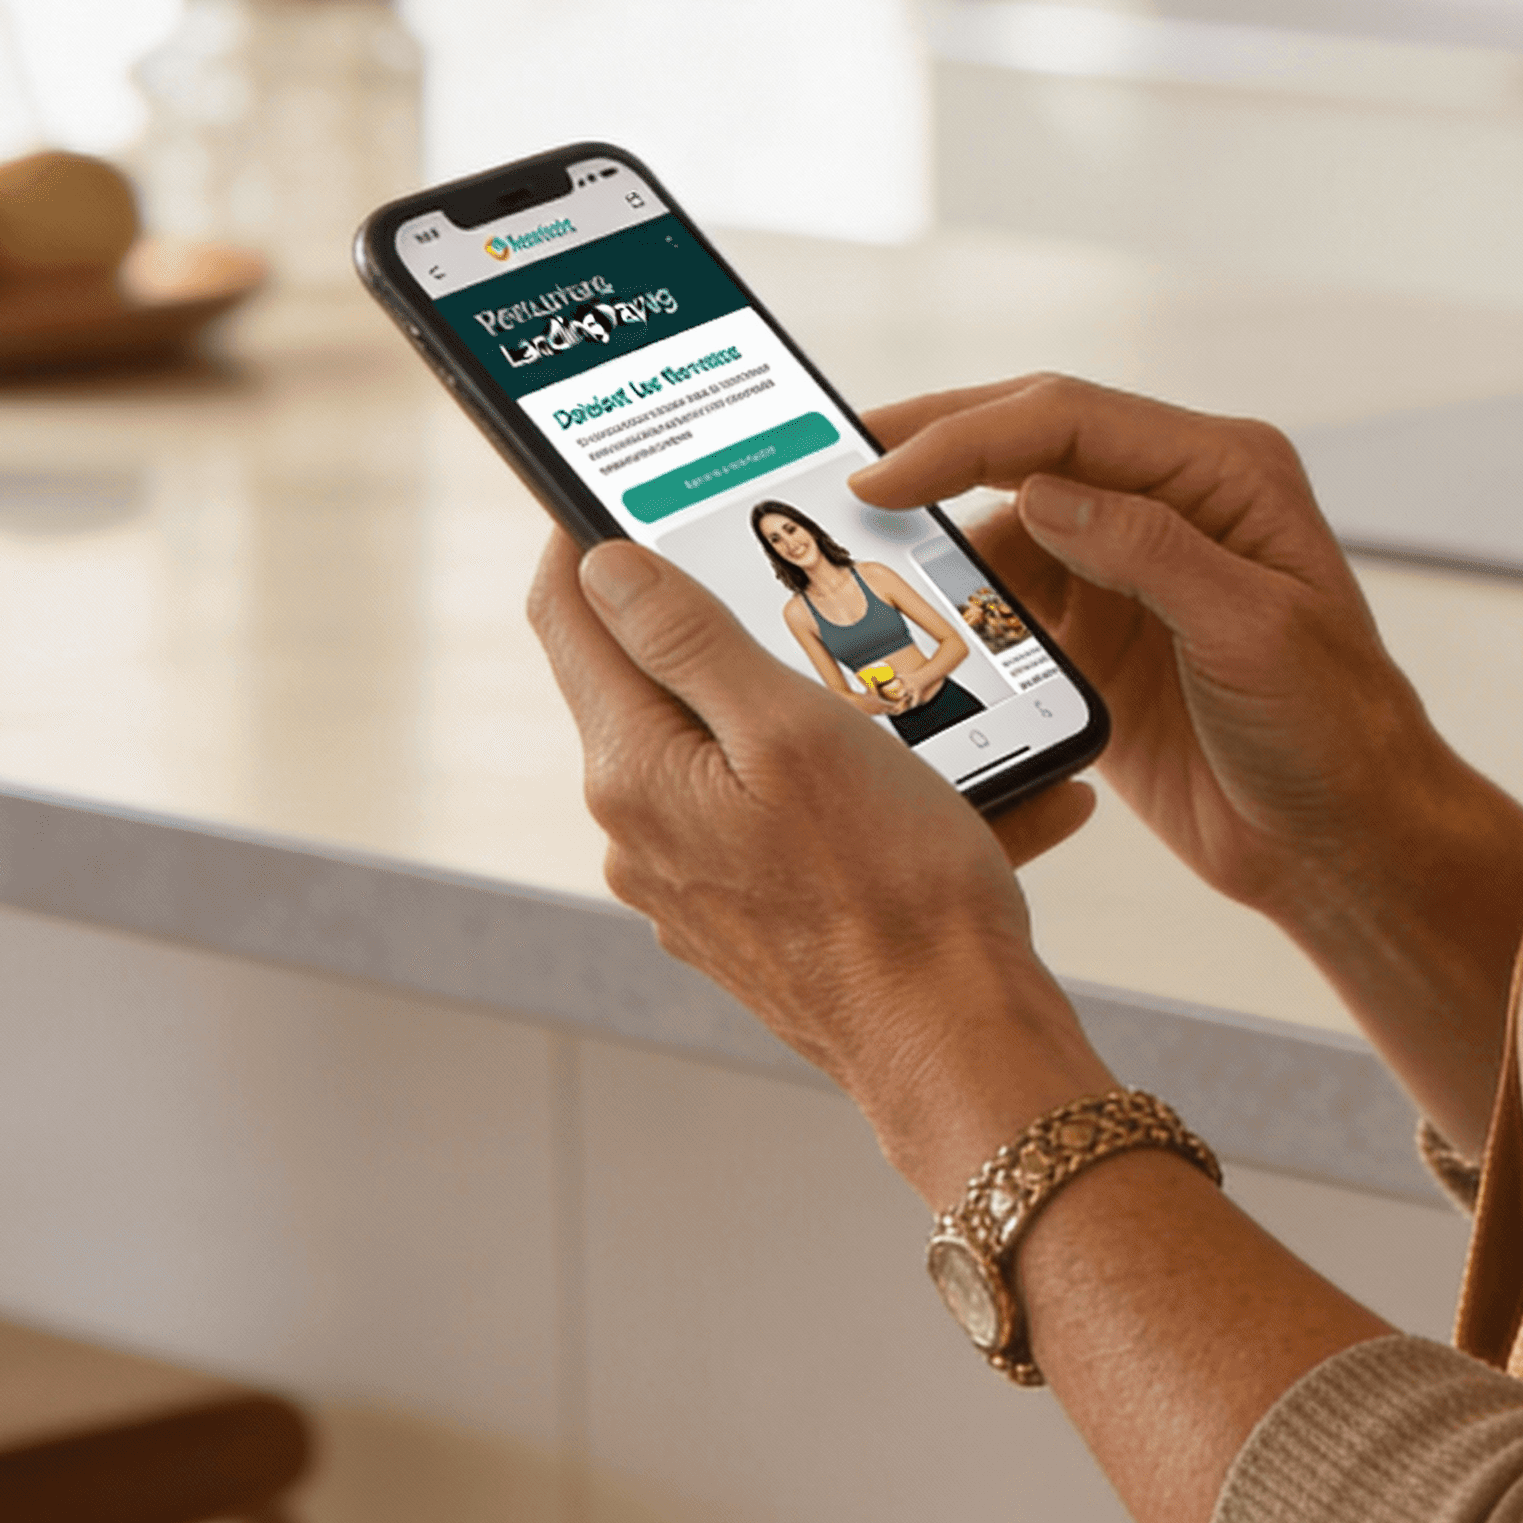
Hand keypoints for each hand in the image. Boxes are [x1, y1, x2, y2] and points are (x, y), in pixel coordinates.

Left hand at [525, 529, 1100, 1142]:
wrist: (953, 1040)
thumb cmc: (892, 887)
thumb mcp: (792, 729)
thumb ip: (689, 640)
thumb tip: (603, 563)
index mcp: (636, 772)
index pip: (569, 617)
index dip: (583, 534)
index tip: (616, 482)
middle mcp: (642, 832)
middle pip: (654, 681)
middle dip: (730, 621)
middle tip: (811, 574)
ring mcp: (691, 883)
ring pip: (732, 749)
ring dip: (809, 705)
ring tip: (910, 692)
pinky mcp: (747, 917)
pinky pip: (783, 817)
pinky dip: (851, 782)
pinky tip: (944, 783)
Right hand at [853, 379, 1475, 924]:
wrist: (1343, 842)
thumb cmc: (1333, 733)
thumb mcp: (1252, 634)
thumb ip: (1150, 551)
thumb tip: (1042, 489)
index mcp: (1223, 472)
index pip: (1071, 421)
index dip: (968, 436)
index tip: (880, 473)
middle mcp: (1174, 501)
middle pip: (1030, 445)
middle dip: (932, 450)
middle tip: (835, 470)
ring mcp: (1132, 566)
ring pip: (1008, 520)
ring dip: (936, 537)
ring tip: (849, 552)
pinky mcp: (1102, 633)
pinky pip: (1010, 596)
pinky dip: (955, 605)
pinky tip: (903, 620)